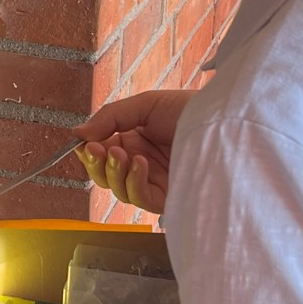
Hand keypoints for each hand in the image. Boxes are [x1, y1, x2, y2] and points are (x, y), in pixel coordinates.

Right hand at [74, 88, 196, 214]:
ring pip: (118, 189)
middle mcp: (141, 163)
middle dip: (95, 164)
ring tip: (122, 154)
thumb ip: (110, 118)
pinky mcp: (169, 197)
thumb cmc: (191, 109)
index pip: (100, 154)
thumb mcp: (145, 105)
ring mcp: (154, 181)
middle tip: (96, 149)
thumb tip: (77, 134)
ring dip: (114, 172)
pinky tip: (140, 163)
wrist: (226, 121)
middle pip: (104, 176)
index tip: (82, 143)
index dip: (87, 152)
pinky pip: (141, 198)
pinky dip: (134, 182)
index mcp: (134, 141)